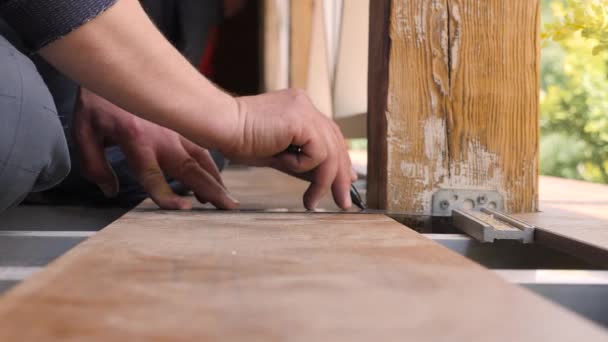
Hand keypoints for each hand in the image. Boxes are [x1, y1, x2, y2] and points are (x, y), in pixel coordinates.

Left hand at [73, 88, 238, 209]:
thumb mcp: (84, 130)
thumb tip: (110, 190)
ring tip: (226, 198)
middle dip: (211, 190)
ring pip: (202, 158)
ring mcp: (175, 129)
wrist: (114, 62)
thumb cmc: (98, 98)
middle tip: (228, 207)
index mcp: (136, 141)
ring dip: (215, 179)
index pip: (153, 176)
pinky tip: (215, 177)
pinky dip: (211, 164)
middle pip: (189, 169)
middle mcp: (162, 137)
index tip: (185, 209)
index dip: (169, 195)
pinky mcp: (181, 123)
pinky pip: (201, 146)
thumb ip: (94, 165)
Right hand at [223, 89, 355, 209]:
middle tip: (343, 203)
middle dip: (341, 177)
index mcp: (299, 108)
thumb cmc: (239, 140)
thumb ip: (301, 163)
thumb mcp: (278, 155)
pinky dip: (303, 167)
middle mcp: (305, 105)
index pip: (329, 136)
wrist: (221, 126)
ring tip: (311, 201)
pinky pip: (317, 152)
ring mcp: (305, 109)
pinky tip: (284, 166)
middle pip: (336, 143)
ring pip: (331, 151)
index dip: (340, 162)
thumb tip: (323, 180)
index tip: (346, 184)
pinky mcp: (301, 119)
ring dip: (324, 181)